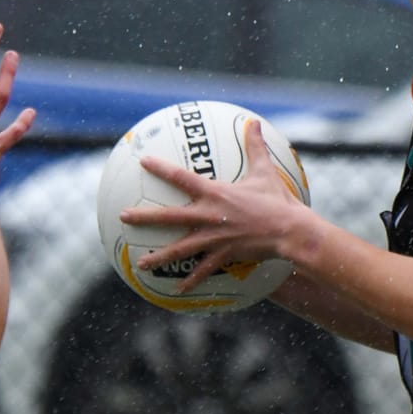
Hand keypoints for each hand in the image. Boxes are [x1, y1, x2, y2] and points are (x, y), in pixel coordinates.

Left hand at [120, 120, 307, 293]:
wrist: (289, 231)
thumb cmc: (278, 200)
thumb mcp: (265, 170)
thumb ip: (256, 146)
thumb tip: (255, 122)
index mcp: (215, 193)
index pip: (181, 178)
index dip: (161, 168)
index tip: (143, 161)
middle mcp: (208, 215)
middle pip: (168, 217)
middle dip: (143, 216)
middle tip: (122, 216)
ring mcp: (214, 238)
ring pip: (180, 249)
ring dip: (158, 257)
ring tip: (140, 264)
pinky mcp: (224, 255)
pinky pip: (203, 271)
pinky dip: (191, 282)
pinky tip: (176, 292)